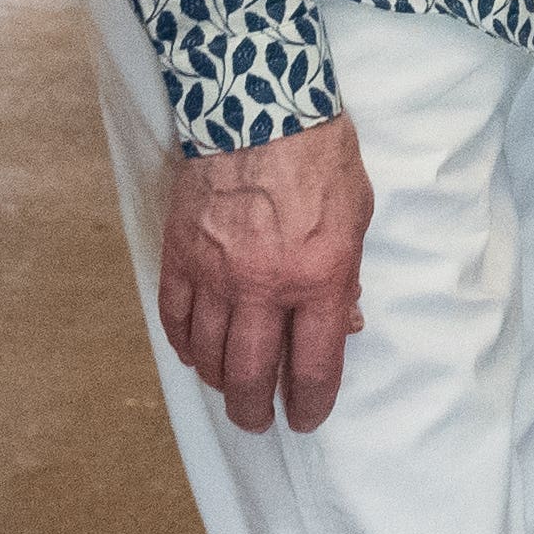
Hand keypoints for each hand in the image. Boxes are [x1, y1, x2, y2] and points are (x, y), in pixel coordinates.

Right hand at [158, 112, 374, 432]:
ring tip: (230, 391)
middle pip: (250, 374)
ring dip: (218, 382)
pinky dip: (184, 345)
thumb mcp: (358, 217)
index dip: (310, 402)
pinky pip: (176, 319)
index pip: (312, 365)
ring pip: (207, 354)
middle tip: (260, 422)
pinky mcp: (178, 257)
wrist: (260, 111)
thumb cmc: (322, 159)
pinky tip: (195, 354)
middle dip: (255, 409)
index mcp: (318, 278)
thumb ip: (347, 277)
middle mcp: (263, 287)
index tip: (306, 419)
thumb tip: (345, 324)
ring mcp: (214, 275)